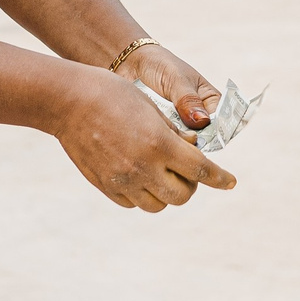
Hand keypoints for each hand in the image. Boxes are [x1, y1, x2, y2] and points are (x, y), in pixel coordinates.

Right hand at [51, 67, 235, 211]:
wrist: (69, 101)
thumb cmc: (113, 94)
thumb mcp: (153, 108)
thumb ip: (174, 135)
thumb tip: (191, 152)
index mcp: (160, 143)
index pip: (201, 170)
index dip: (220, 178)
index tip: (230, 182)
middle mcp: (143, 167)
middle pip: (182, 195)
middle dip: (191, 185)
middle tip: (186, 170)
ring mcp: (122, 180)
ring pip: (157, 205)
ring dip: (166, 192)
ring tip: (161, 174)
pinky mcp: (106, 187)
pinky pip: (134, 203)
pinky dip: (143, 194)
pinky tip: (139, 175)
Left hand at [118, 41, 221, 132]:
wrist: (133, 64)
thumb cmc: (162, 66)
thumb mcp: (176, 80)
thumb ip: (188, 100)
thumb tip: (203, 122)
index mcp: (211, 101)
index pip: (222, 122)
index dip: (216, 133)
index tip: (203, 138)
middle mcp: (199, 116)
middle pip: (204, 138)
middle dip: (193, 140)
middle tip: (179, 138)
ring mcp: (182, 125)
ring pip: (185, 142)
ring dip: (176, 140)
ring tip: (164, 132)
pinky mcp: (166, 131)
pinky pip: (168, 141)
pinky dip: (163, 139)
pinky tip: (154, 134)